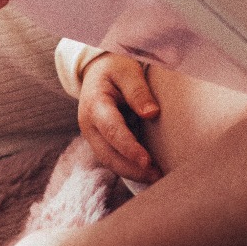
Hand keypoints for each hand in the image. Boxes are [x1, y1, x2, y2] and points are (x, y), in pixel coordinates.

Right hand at [78, 53, 161, 181]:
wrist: (98, 70)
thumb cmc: (115, 68)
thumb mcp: (127, 71)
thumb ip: (138, 91)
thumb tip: (151, 113)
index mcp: (94, 104)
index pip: (112, 131)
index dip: (129, 148)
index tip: (147, 161)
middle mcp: (89, 125)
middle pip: (108, 154)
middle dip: (131, 169)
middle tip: (157, 176)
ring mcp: (93, 136)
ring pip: (109, 161)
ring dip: (131, 172)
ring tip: (156, 177)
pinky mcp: (100, 141)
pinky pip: (113, 158)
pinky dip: (129, 167)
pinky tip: (147, 172)